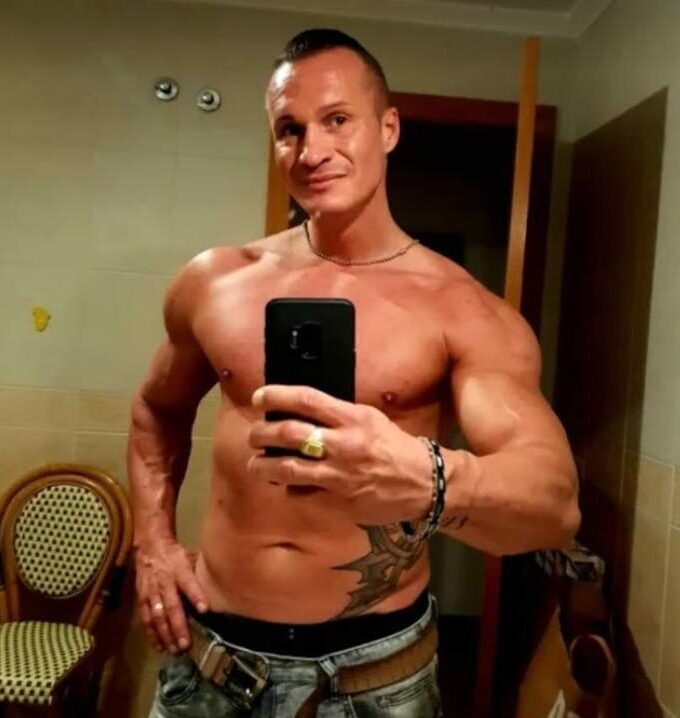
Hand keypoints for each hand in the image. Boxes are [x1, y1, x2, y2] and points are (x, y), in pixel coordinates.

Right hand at [134, 537, 208, 653]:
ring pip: (157, 616)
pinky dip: (152, 634)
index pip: (189, 583)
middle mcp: (165, 582)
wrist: (150, 548)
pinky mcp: (142, 598)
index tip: (205, 610)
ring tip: (174, 650)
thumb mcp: (190, 557)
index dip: (196, 595)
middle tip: (186, 645)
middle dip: (178, 627)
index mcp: (180, 569)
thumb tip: (221, 584)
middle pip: (172, 606)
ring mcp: (151, 592)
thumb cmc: (176, 555)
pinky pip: (146, 619)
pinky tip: (159, 646)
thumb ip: (200, 572)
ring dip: (166, 635)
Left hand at [247, 385, 432, 525]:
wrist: (424, 482)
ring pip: (288, 468)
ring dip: (264, 466)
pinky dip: (289, 489)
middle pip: (289, 433)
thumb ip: (339, 415)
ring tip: (255, 465)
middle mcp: (344, 444)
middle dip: (262, 433)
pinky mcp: (339, 499)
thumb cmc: (396, 446)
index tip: (259, 397)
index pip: (307, 400)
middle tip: (254, 434)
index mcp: (353, 418)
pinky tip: (285, 486)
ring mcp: (340, 474)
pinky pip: (303, 493)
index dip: (277, 396)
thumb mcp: (371, 419)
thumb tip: (303, 411)